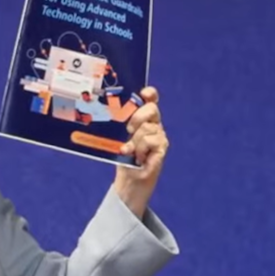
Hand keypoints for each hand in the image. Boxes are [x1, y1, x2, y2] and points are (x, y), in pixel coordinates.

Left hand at [113, 87, 168, 217]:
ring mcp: (160, 137)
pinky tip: (138, 157)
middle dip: (138, 116)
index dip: (150, 94)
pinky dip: (140, 149)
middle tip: (129, 129)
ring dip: (134, 141)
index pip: (151, 101)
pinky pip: (150, 141)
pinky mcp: (162, 149)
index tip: (144, 93)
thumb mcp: (118, 139)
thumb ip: (120, 125)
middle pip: (152, 109)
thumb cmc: (123, 159)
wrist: (129, 182)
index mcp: (144, 120)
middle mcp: (154, 125)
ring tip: (129, 151)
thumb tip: (112, 112)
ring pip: (148, 128)